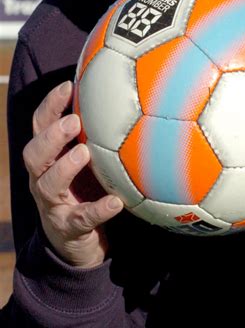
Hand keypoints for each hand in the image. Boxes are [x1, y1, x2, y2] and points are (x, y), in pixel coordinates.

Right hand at [22, 81, 123, 267]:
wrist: (78, 241)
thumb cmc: (86, 187)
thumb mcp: (89, 159)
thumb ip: (98, 133)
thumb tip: (128, 95)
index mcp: (49, 157)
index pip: (41, 126)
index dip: (50, 105)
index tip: (69, 86)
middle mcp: (43, 178)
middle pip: (34, 154)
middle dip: (51, 136)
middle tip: (73, 121)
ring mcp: (53, 204)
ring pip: (48, 185)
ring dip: (65, 167)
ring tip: (84, 152)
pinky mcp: (69, 228)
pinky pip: (81, 219)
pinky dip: (98, 210)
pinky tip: (116, 202)